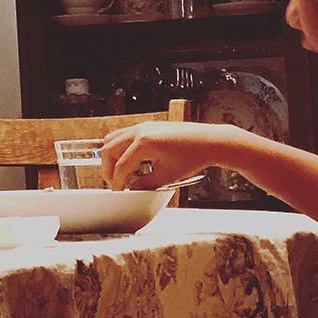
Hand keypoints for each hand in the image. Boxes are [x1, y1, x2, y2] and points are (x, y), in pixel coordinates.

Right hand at [100, 120, 235, 188]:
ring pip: (113, 139)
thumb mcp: (167, 176)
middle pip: (109, 149)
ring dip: (113, 156)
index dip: (117, 182)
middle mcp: (139, 131)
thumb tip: (132, 189)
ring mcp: (143, 126)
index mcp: (143, 143)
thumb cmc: (193, 156)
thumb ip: (145, 184)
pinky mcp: (147, 126)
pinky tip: (135, 162)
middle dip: (109, 168)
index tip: (118, 191)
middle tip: (115, 183)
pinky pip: (124, 135)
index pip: (121, 165)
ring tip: (123, 172)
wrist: (208, 141)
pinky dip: (122, 149)